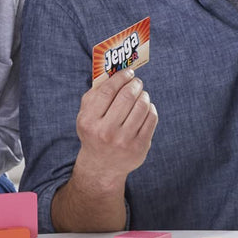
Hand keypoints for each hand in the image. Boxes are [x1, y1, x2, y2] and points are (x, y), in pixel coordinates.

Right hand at [74, 69, 157, 183]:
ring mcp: (124, 141)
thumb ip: (96, 92)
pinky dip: (150, 109)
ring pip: (142, 106)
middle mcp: (106, 132)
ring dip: (144, 95)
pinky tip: (145, 109)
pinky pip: (152, 118)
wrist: (102, 165)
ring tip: (141, 95)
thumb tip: (115, 71)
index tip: (128, 72)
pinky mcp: (140, 147)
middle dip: (135, 84)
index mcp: (89, 121)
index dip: (120, 77)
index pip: (108, 91)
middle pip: (127, 96)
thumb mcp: (86, 114)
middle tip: (137, 82)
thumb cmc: (94, 131)